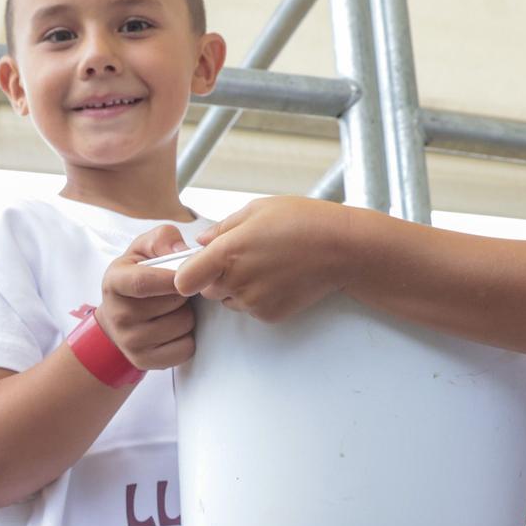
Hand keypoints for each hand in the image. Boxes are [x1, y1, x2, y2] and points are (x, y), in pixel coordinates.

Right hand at [98, 224, 195, 369]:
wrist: (116, 320)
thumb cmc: (136, 278)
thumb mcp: (143, 250)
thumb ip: (162, 239)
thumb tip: (183, 252)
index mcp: (114, 282)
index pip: (143, 282)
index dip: (171, 278)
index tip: (188, 273)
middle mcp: (118, 314)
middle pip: (172, 303)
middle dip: (185, 294)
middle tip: (177, 291)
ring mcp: (130, 342)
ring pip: (182, 325)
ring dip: (187, 315)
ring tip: (174, 309)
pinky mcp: (144, 361)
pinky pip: (185, 349)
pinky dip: (187, 338)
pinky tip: (175, 329)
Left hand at [172, 196, 356, 322]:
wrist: (343, 249)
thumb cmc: (302, 221)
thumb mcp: (257, 210)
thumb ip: (222, 228)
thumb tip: (201, 241)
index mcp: (228, 252)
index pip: (183, 280)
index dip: (184, 274)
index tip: (194, 267)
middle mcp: (237, 281)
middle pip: (205, 290)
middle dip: (214, 277)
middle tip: (242, 257)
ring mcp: (254, 302)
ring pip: (228, 301)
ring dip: (236, 288)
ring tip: (265, 265)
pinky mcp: (269, 315)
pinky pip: (250, 310)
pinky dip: (257, 298)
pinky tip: (278, 278)